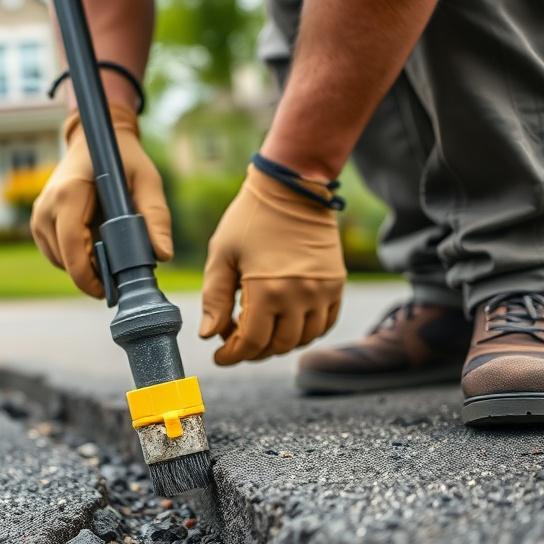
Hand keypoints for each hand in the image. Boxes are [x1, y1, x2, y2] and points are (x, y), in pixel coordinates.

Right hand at [31, 103, 172, 297]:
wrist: (94, 140)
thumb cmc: (122, 159)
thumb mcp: (147, 181)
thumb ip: (157, 217)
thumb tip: (163, 255)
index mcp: (69, 194)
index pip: (72, 246)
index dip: (88, 275)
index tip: (108, 291)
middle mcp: (46, 207)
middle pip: (65, 259)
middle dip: (91, 276)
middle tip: (119, 281)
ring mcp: (39, 216)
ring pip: (60, 261)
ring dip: (83, 267)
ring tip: (110, 259)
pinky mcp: (39, 223)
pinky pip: (57, 254)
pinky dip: (75, 259)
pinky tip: (96, 250)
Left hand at [199, 167, 345, 364]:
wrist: (292, 187)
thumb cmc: (250, 218)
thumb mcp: (222, 255)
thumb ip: (213, 298)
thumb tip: (208, 335)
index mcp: (266, 289)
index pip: (251, 342)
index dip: (232, 355)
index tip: (220, 356)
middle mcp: (299, 295)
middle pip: (277, 345)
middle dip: (252, 350)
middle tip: (235, 340)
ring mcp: (322, 291)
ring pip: (302, 339)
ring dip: (278, 343)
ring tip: (259, 331)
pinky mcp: (336, 284)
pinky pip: (324, 323)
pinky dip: (305, 332)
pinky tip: (286, 324)